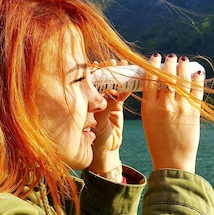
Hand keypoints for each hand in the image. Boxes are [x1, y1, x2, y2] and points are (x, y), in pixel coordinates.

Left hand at [88, 60, 130, 174]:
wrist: (105, 152)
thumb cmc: (95, 139)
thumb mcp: (98, 123)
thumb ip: (105, 108)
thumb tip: (111, 95)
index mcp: (83, 100)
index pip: (87, 81)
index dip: (93, 71)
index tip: (98, 64)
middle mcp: (93, 99)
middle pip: (101, 79)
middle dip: (107, 69)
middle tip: (113, 63)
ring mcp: (105, 101)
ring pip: (112, 84)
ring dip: (118, 75)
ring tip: (124, 66)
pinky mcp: (116, 107)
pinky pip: (121, 94)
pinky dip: (126, 87)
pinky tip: (130, 81)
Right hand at [141, 53, 204, 172]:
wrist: (173, 161)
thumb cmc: (158, 143)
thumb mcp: (148, 121)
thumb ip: (152, 103)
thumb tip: (159, 85)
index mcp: (148, 107)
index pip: (149, 79)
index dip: (152, 65)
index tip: (155, 57)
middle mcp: (163, 105)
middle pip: (166, 76)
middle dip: (169, 63)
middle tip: (171, 58)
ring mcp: (180, 108)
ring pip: (182, 80)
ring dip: (183, 67)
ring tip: (184, 60)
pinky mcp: (194, 112)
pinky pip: (196, 91)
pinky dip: (197, 80)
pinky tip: (197, 73)